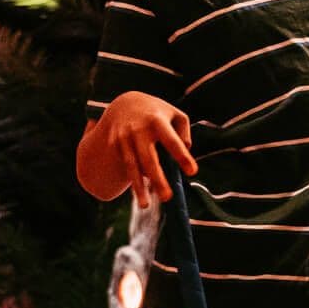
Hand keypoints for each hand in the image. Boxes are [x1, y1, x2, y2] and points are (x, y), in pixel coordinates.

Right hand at [103, 91, 196, 210]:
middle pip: (149, 158)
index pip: (172, 140)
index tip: (192, 172)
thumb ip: (184, 131)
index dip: (182, 155)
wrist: (124, 102)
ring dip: (138, 187)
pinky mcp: (115, 145)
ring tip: (145, 206)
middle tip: (167, 198)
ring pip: (132, 166)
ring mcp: (124, 138)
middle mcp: (138, 130)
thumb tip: (186, 152)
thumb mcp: (175, 114)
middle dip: (157, 178)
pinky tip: (140, 194)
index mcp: (157, 121)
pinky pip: (126, 166)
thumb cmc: (157, 112)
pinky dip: (134, 180)